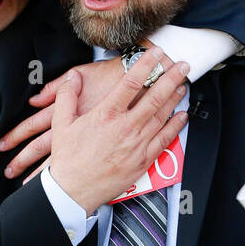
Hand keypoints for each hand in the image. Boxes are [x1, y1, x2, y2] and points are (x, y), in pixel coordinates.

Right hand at [47, 50, 189, 214]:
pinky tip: (182, 116)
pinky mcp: (143, 161)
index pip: (131, 83)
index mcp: (106, 115)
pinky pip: (164, 140)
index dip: (146, 64)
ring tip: (183, 85)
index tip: (156, 53)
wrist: (73, 191)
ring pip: (162, 116)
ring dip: (175, 98)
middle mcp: (125, 127)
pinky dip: (175, 126)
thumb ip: (67, 95)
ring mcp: (136, 145)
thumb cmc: (68, 160)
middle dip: (171, 78)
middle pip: (155, 97)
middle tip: (183, 65)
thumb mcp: (61, 123)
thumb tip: (73, 77)